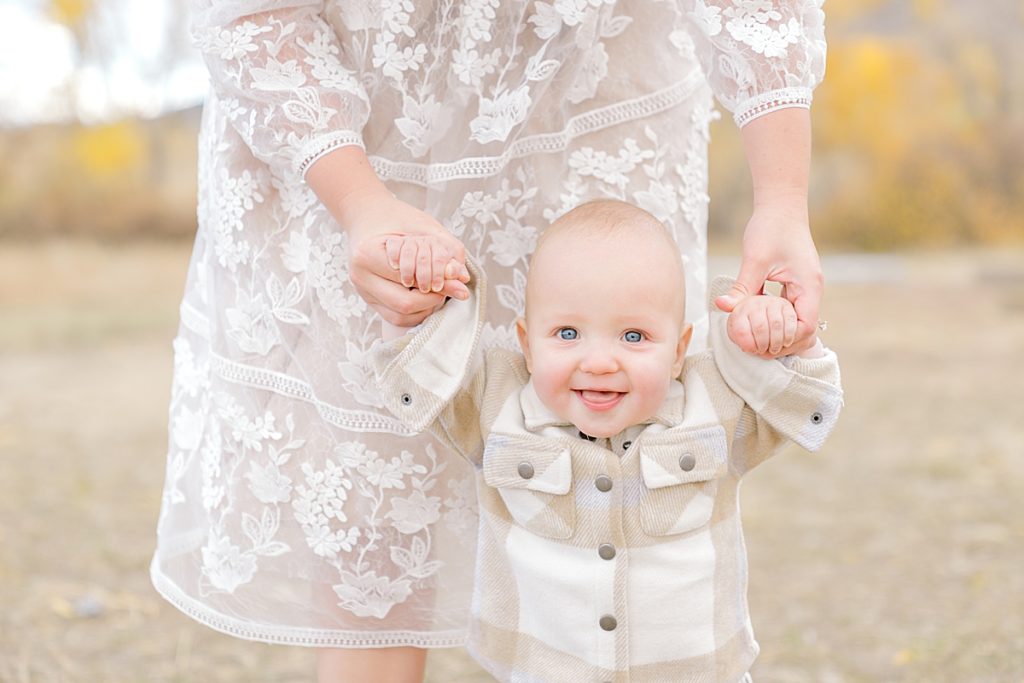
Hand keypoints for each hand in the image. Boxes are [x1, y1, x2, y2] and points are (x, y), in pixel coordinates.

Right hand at [345, 190, 469, 326]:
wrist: (367, 215)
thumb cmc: (396, 217)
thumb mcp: (421, 227)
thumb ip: (444, 252)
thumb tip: (463, 280)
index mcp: (367, 254)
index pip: (410, 279)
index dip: (439, 283)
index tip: (460, 282)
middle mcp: (360, 276)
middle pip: (404, 303)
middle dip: (433, 300)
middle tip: (450, 289)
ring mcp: (362, 291)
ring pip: (399, 316)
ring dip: (425, 309)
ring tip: (439, 294)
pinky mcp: (368, 300)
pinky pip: (395, 317)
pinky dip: (416, 312)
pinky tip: (427, 298)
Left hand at [714, 197, 822, 356]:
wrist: (780, 205)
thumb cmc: (770, 227)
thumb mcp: (754, 260)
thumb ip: (741, 287)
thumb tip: (722, 307)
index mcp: (808, 287)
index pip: (806, 327)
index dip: (786, 341)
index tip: (761, 346)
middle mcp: (810, 289)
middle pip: (802, 329)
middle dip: (780, 340)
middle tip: (753, 348)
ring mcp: (803, 287)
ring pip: (793, 319)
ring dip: (774, 330)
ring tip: (751, 339)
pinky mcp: (793, 283)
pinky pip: (785, 308)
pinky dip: (771, 316)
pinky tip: (751, 319)